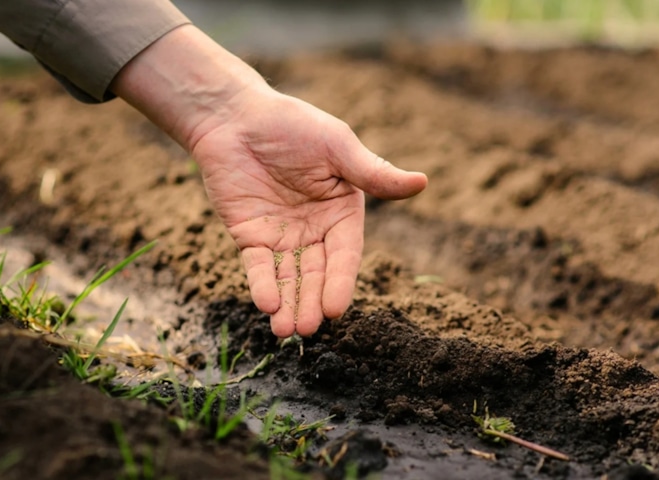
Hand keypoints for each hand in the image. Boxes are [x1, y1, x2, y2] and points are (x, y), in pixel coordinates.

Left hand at [191, 90, 426, 336]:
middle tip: (307, 328)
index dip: (340, 282)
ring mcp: (282, 236)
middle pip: (317, 274)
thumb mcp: (337, 147)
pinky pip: (258, 267)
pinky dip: (262, 285)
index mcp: (341, 212)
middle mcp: (314, 230)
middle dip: (312, 301)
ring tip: (287, 332)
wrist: (235, 117)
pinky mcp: (250, 236)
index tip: (335, 309)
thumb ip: (372, 173)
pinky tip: (266, 304)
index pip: (345, 254)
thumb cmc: (292, 125)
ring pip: (289, 278)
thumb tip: (423, 182)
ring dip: (289, 304)